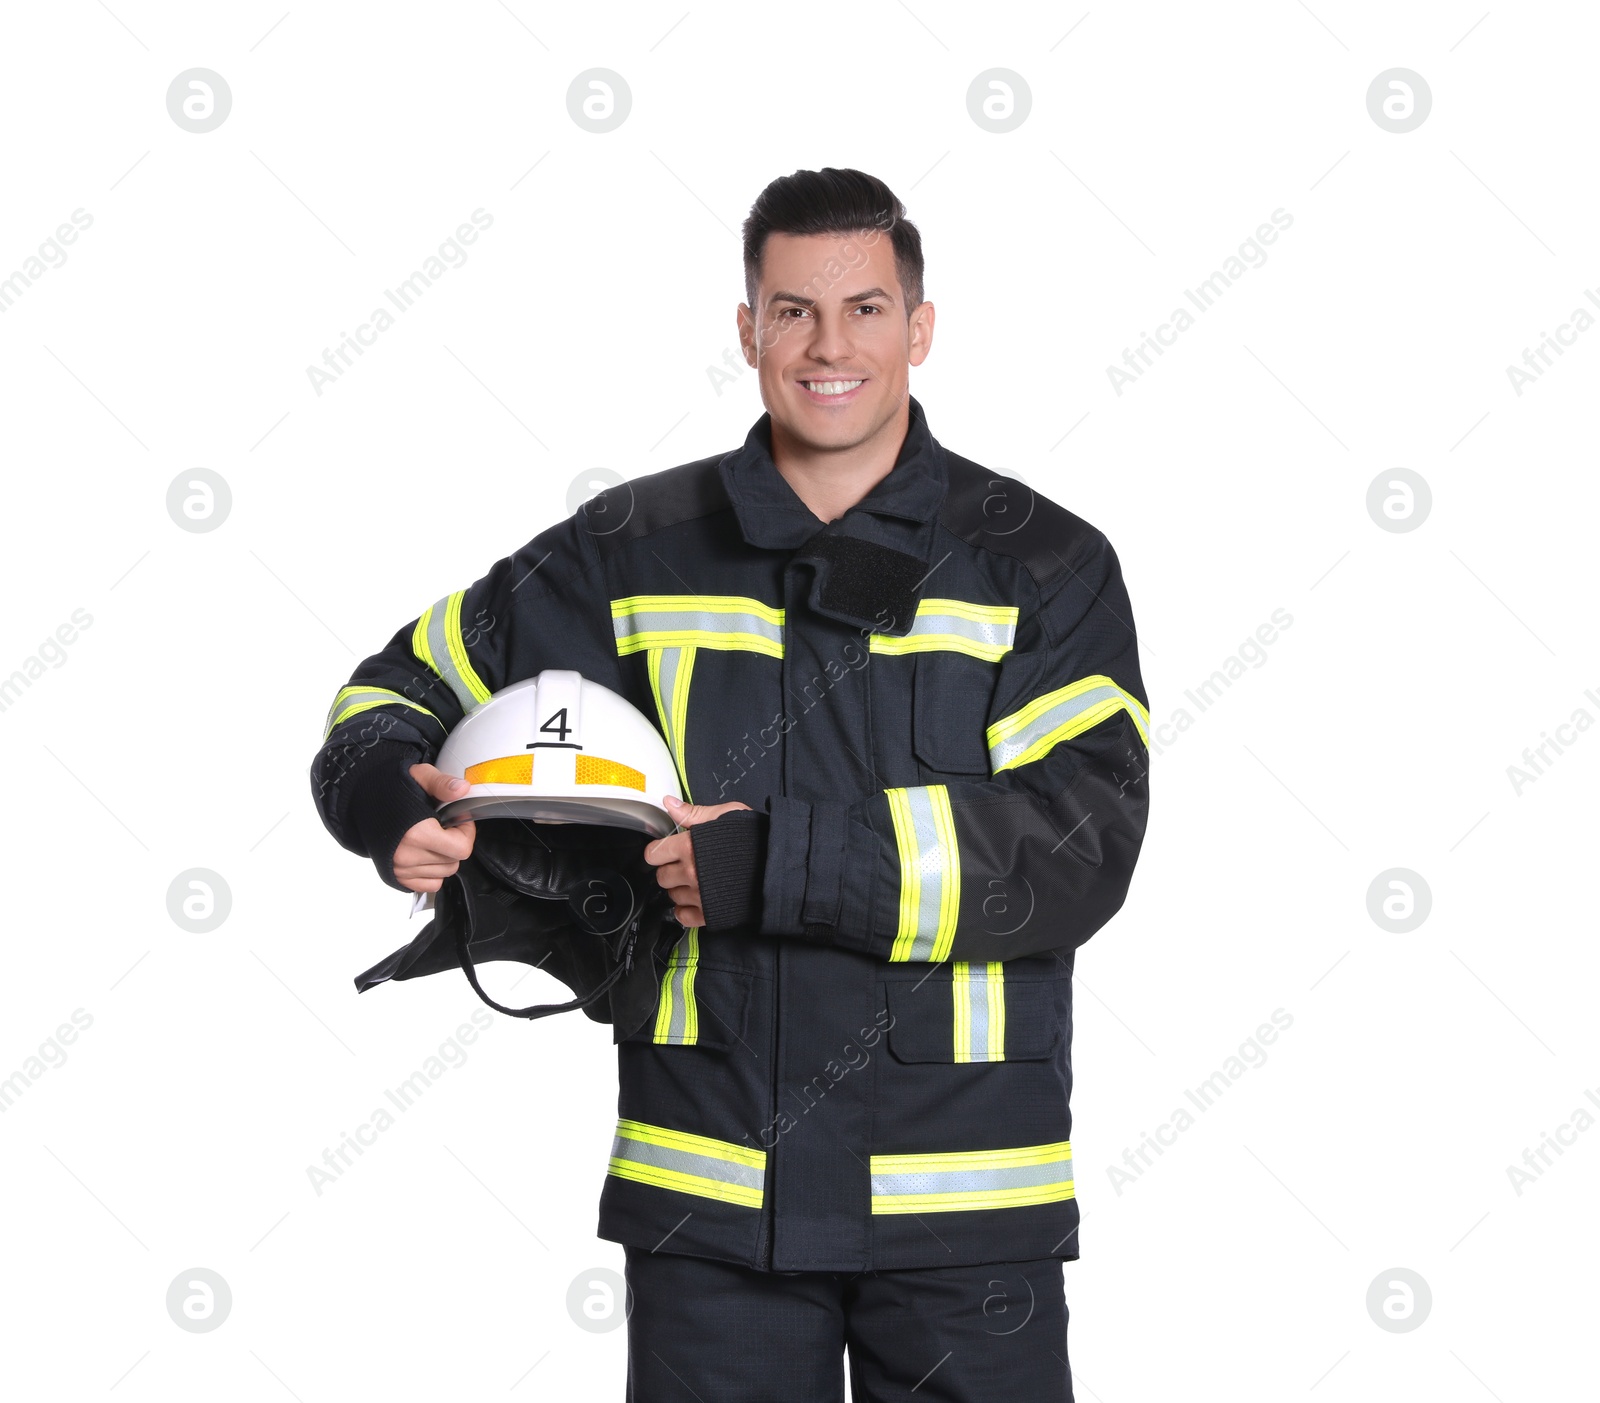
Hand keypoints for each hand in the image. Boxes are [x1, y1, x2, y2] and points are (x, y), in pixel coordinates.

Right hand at [392, 763, 476, 892]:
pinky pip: (430, 884)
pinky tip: (426, 853)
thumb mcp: (420, 776)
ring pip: (444, 873)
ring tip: (433, 838)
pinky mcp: (396, 876)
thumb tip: (462, 789)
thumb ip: (443, 783)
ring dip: (445, 857)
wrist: (361, 801)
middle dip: (456, 844)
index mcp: (417, 833)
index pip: (461, 849)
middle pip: (454, 862)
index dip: (466, 833)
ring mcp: (401, 869)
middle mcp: (407, 856)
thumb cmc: (390, 789)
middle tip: (445, 827)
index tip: (458, 820)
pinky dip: (433, 872)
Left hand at [643, 795, 751, 926]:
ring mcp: (699, 896)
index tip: (666, 851)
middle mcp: (691, 873)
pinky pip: (683, 917)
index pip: (653, 854)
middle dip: (670, 870)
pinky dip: (686, 910)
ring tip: (696, 880)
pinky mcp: (709, 914)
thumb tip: (669, 803)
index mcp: (690, 847)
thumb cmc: (756, 838)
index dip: (659, 851)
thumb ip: (694, 813)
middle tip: (685, 864)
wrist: (779, 866)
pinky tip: (696, 900)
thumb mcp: (726, 815)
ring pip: (673, 896)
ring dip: (680, 889)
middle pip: (661, 877)